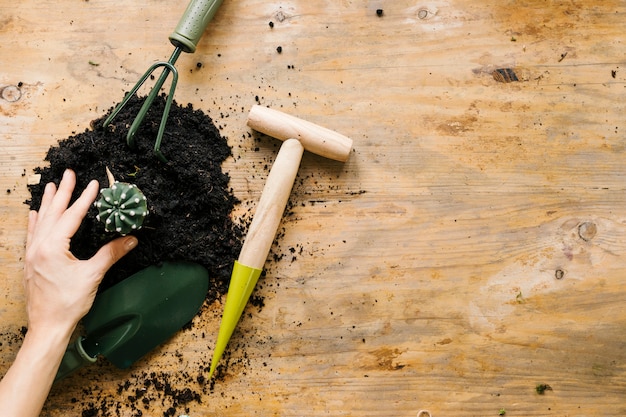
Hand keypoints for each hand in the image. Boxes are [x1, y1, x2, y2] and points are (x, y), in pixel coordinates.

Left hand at [23, 169, 137, 334]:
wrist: (48, 326)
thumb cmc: (68, 303)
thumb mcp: (92, 275)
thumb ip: (111, 254)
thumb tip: (130, 239)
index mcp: (52, 248)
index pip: (71, 217)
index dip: (84, 199)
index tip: (93, 185)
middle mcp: (39, 247)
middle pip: (53, 213)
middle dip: (62, 192)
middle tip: (68, 174)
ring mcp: (32, 254)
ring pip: (41, 221)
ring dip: (48, 202)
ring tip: (51, 186)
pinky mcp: (31, 262)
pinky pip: (32, 234)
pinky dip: (36, 221)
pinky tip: (35, 214)